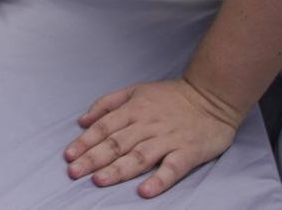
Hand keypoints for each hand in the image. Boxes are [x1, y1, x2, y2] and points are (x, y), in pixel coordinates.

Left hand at [64, 78, 240, 197]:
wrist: (212, 97)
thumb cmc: (171, 96)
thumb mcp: (136, 91)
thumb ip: (108, 104)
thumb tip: (83, 120)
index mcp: (134, 110)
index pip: (104, 127)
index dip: (85, 142)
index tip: (69, 156)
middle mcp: (148, 125)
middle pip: (117, 143)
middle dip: (93, 158)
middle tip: (74, 172)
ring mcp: (168, 139)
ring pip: (139, 156)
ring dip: (118, 170)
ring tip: (100, 180)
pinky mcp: (187, 153)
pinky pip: (172, 168)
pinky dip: (159, 180)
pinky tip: (145, 191)